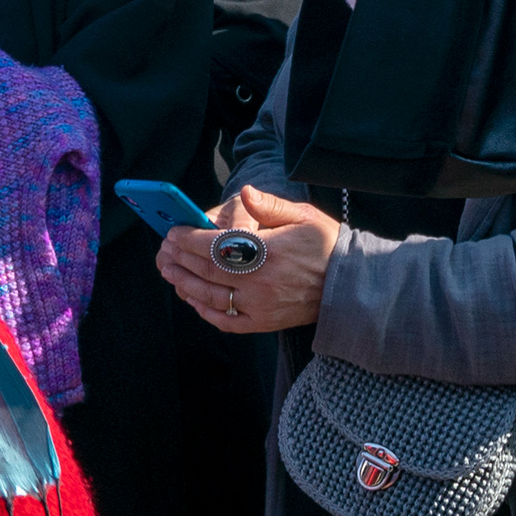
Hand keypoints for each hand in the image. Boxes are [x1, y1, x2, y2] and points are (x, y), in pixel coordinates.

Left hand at [160, 187, 337, 332]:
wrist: (351, 285)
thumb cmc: (327, 245)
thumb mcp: (305, 216)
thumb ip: (270, 205)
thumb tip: (244, 193)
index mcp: (269, 251)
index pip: (217, 244)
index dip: (190, 239)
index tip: (175, 232)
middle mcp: (261, 280)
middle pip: (208, 269)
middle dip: (181, 258)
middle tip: (165, 249)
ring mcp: (260, 305)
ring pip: (210, 296)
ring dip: (184, 283)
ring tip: (170, 271)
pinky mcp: (263, 322)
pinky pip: (225, 319)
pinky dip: (204, 310)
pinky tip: (192, 298)